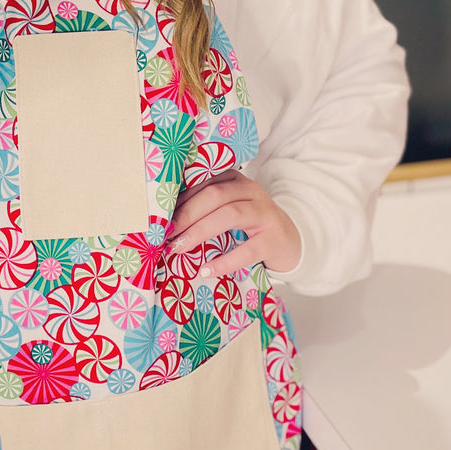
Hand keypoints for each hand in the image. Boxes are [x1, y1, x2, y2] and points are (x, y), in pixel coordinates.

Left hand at [166, 170, 300, 277]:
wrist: (291, 242)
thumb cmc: (250, 226)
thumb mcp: (229, 210)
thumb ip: (205, 209)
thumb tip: (166, 223)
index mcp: (235, 180)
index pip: (204, 182)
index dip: (180, 200)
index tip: (160, 218)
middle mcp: (252, 191)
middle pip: (214, 195)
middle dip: (186, 215)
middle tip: (167, 235)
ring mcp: (266, 214)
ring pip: (230, 215)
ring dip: (200, 231)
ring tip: (179, 248)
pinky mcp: (274, 239)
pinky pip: (248, 249)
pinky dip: (225, 260)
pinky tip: (207, 269)